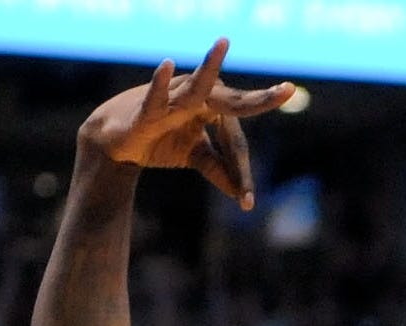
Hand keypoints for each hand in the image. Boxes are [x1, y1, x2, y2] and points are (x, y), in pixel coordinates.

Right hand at [79, 40, 295, 208]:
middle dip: (259, 99)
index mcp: (213, 109)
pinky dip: (160, 81)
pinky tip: (165, 65)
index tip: (247, 202)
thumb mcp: (194, 156)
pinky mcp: (149, 106)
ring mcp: (175, 98)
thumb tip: (242, 197)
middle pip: (233, 102)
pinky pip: (156, 93)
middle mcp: (199, 98)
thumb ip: (218, 169)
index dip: (241, 172)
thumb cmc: (160, 141)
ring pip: (198, 85)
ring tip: (223, 43)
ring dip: (210, 64)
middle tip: (287, 91)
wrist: (118, 143)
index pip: (235, 140)